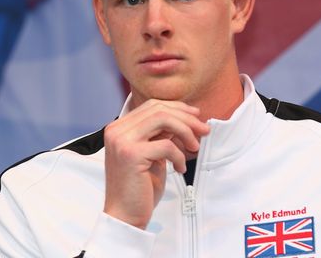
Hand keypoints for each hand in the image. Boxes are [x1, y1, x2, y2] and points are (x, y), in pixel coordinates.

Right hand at [103, 99, 209, 228]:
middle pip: (158, 109)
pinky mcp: (131, 154)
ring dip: (186, 131)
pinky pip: (166, 145)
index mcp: (118, 128)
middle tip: (203, 131)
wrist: (124, 214)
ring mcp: (121, 141)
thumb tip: (185, 120)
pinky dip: (179, 156)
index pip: (151, 105)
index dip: (177, 108)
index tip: (195, 117)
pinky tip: (179, 169)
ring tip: (194, 147)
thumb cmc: (138, 187)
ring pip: (162, 120)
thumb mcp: (150, 154)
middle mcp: (116, 130)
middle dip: (186, 118)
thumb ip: (159, 135)